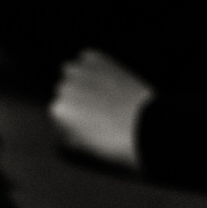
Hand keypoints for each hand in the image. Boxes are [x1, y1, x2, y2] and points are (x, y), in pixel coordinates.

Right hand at [48, 49, 154, 170]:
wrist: (149, 126)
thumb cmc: (121, 142)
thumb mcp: (90, 149)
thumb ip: (71, 136)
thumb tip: (68, 132)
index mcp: (59, 110)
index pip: (57, 114)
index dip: (71, 121)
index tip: (84, 126)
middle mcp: (64, 86)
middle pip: (64, 92)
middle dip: (77, 100)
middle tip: (97, 111)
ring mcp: (79, 70)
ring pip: (73, 73)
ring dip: (83, 81)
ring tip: (104, 95)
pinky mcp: (95, 58)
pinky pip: (88, 61)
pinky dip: (95, 68)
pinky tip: (109, 81)